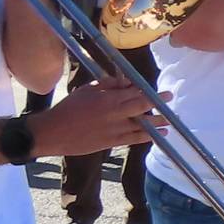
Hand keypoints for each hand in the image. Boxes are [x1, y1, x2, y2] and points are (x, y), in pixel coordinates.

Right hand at [29, 76, 164, 158]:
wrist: (53, 132)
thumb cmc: (68, 108)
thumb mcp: (87, 90)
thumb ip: (108, 85)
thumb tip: (126, 81)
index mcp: (108, 99)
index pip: (134, 92)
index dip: (148, 91)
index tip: (158, 89)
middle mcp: (114, 113)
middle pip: (141, 106)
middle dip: (157, 102)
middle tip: (170, 98)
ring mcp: (114, 129)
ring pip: (141, 125)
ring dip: (157, 122)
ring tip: (169, 121)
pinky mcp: (111, 142)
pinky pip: (133, 139)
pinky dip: (146, 137)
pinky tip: (157, 136)